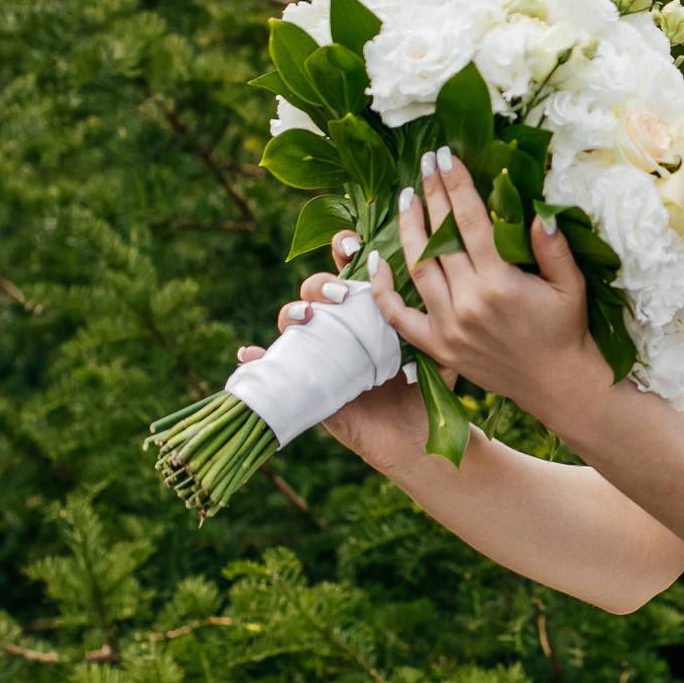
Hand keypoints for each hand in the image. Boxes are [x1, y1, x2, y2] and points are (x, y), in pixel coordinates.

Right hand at [237, 234, 426, 470]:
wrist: (411, 437)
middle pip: (317, 290)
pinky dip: (254, 357)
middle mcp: (339, 326)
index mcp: (367, 310)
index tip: (350, 245)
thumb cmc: (423, 390)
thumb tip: (424, 286)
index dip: (345, 249)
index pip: (350, 268)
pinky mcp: (305, 382)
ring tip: (306, 317)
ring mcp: (319, 352)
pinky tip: (250, 353)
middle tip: (340, 294)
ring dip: (292, 310)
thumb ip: (430, 320)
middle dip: (322, 283)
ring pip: (293, 320)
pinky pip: (272, 366)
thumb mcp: (433, 351)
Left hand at [367, 146, 612, 421]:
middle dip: (432, 196)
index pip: (470, 221)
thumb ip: (553, 247)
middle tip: (424, 165)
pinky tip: (375, 260)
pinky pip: (399, 317)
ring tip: (407, 199)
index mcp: (500, 282)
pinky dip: (381, 290)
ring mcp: (448, 326)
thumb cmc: (567, 331)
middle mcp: (468, 302)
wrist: (558, 386)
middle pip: (440, 238)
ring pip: (417, 268)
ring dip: (408, 230)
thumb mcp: (571, 285)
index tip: (446, 157)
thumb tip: (539, 210)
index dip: (456, 185)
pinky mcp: (437, 347)